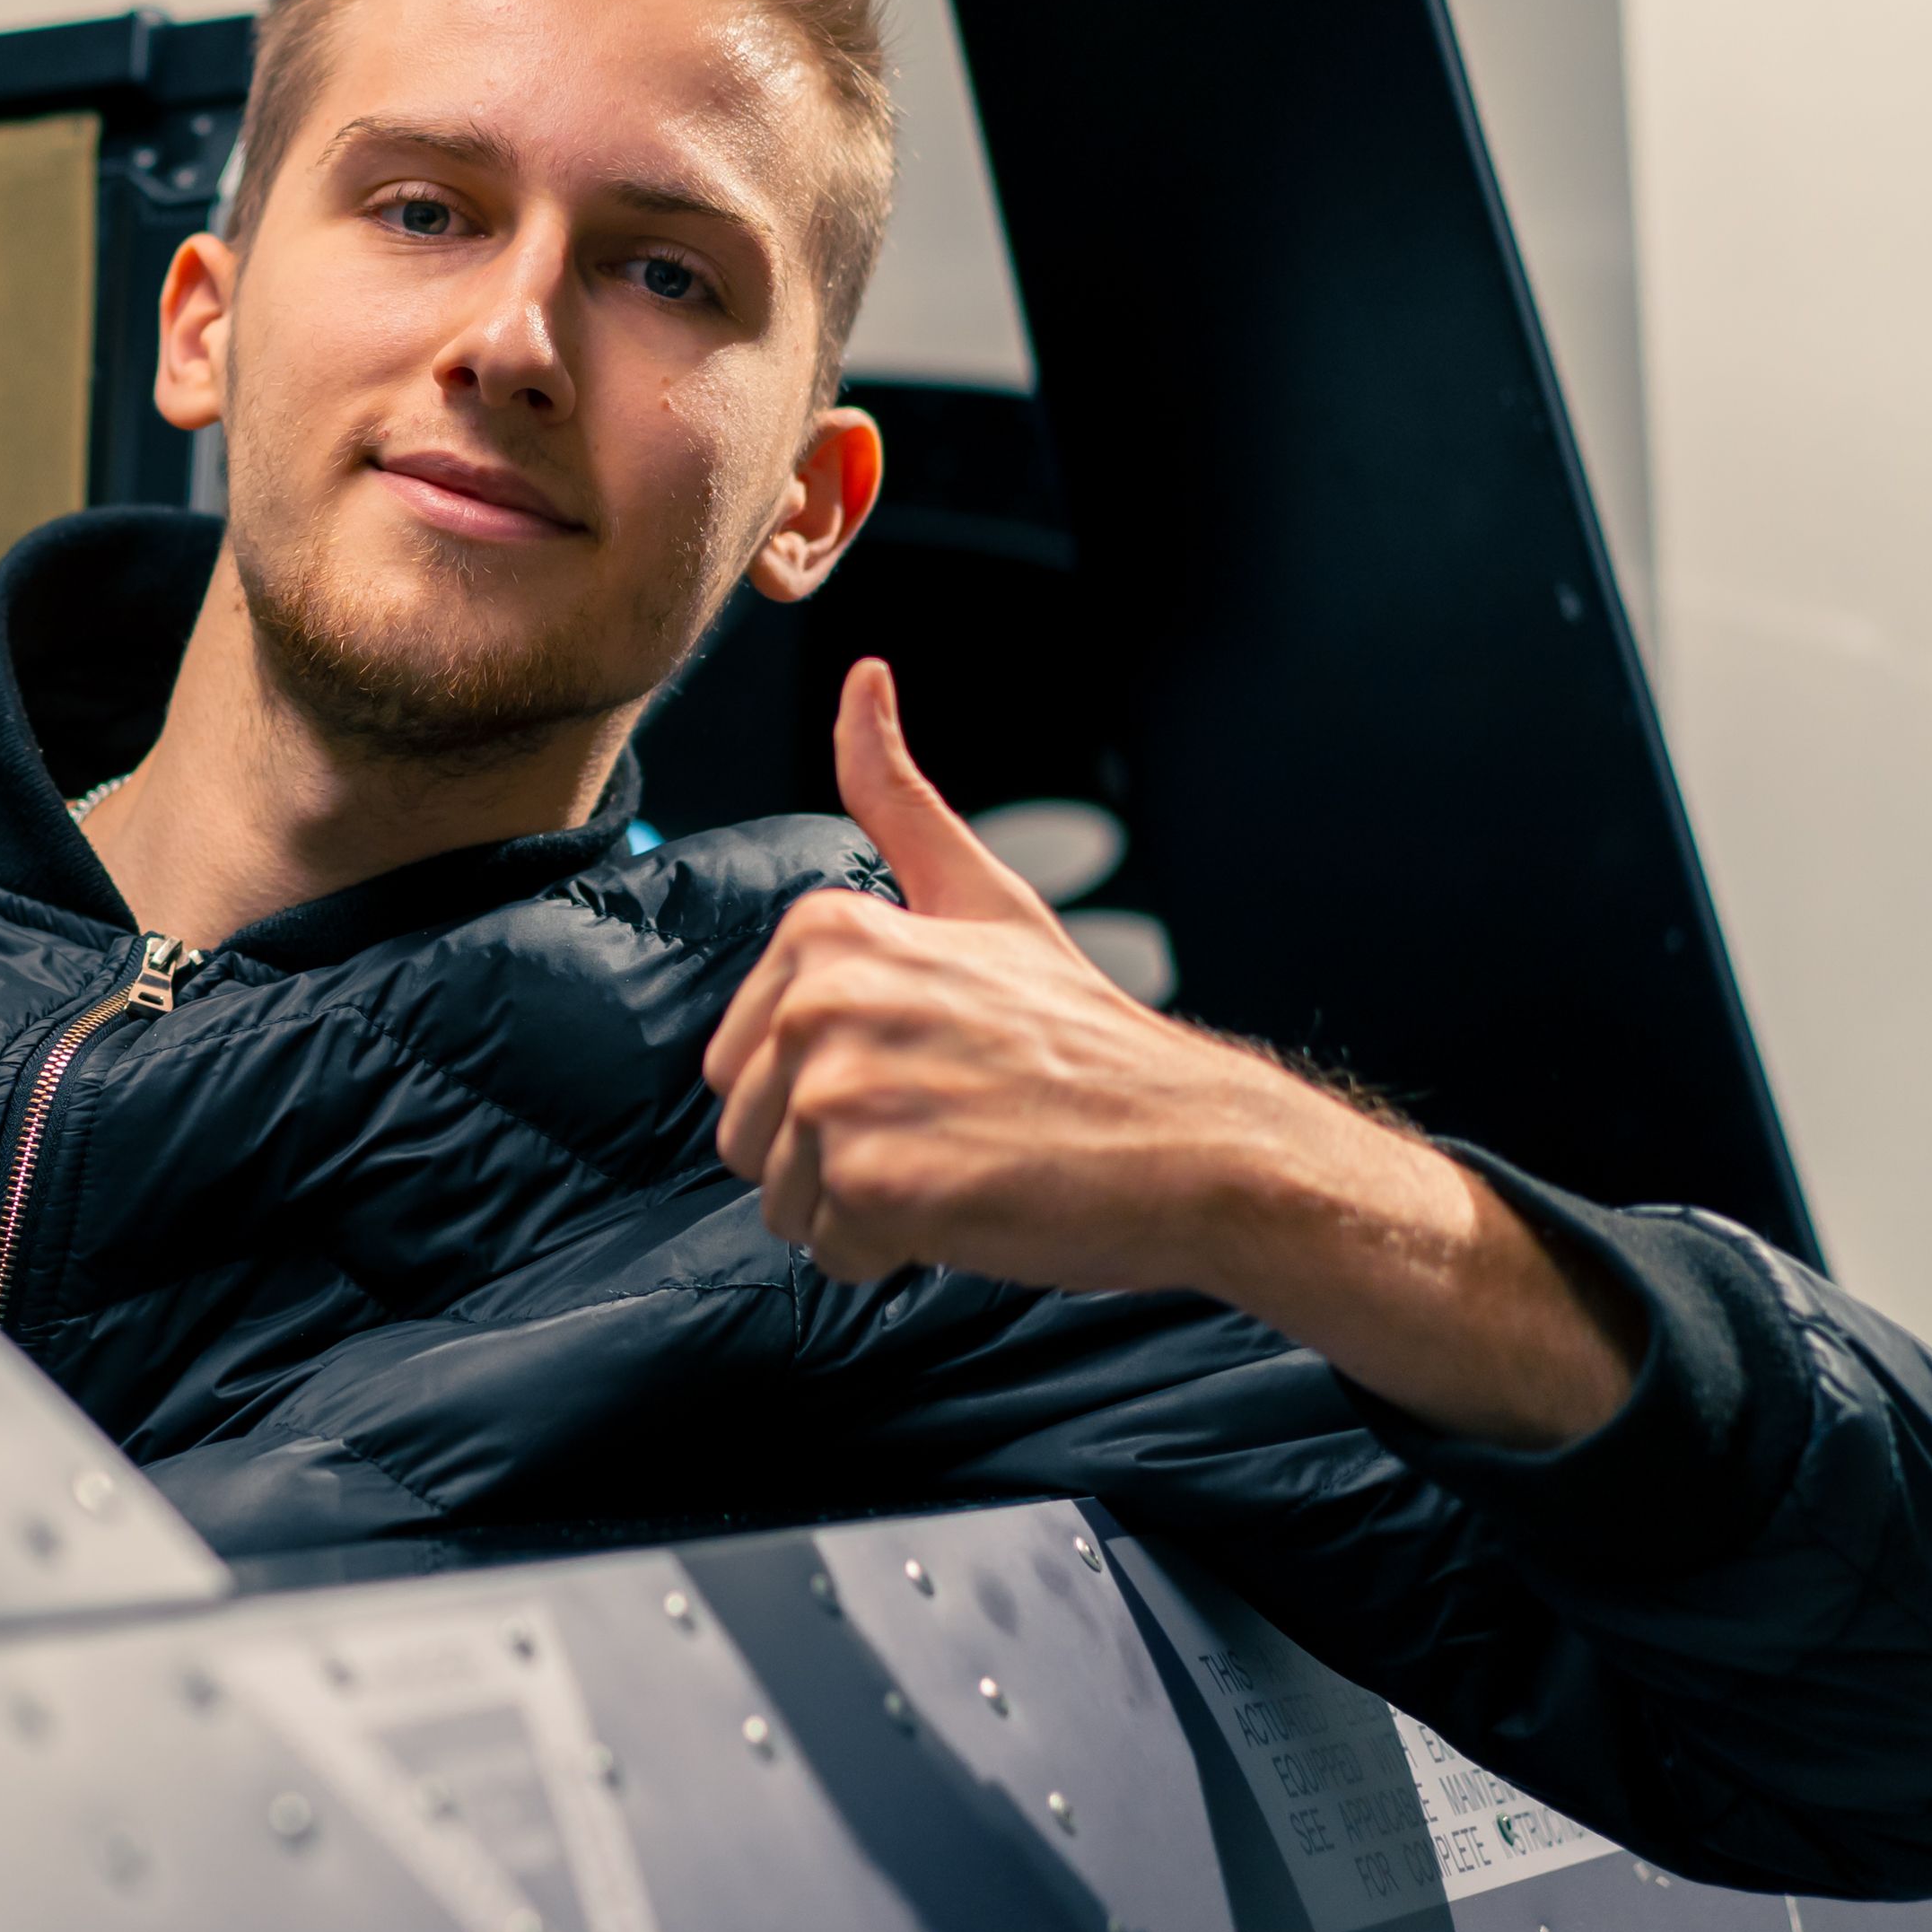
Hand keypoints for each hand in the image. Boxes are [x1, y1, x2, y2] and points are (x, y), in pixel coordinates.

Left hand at [701, 661, 1636, 1443]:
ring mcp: (842, 1093)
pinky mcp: (873, 1183)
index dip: (825, 1090)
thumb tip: (861, 677)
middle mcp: (817, 1004)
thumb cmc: (1083, 1036)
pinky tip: (970, 1209)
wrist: (1193, 1141)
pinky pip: (829, 1251)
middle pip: (746, 1135)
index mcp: (823, 935)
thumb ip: (897, 798)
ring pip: (782, 1199)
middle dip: (831, 1155)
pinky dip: (892, 1254)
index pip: (738, 1063)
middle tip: (944, 1127)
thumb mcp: (981, 896)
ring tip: (958, 1164)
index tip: (924, 1071)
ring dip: (861, 1209)